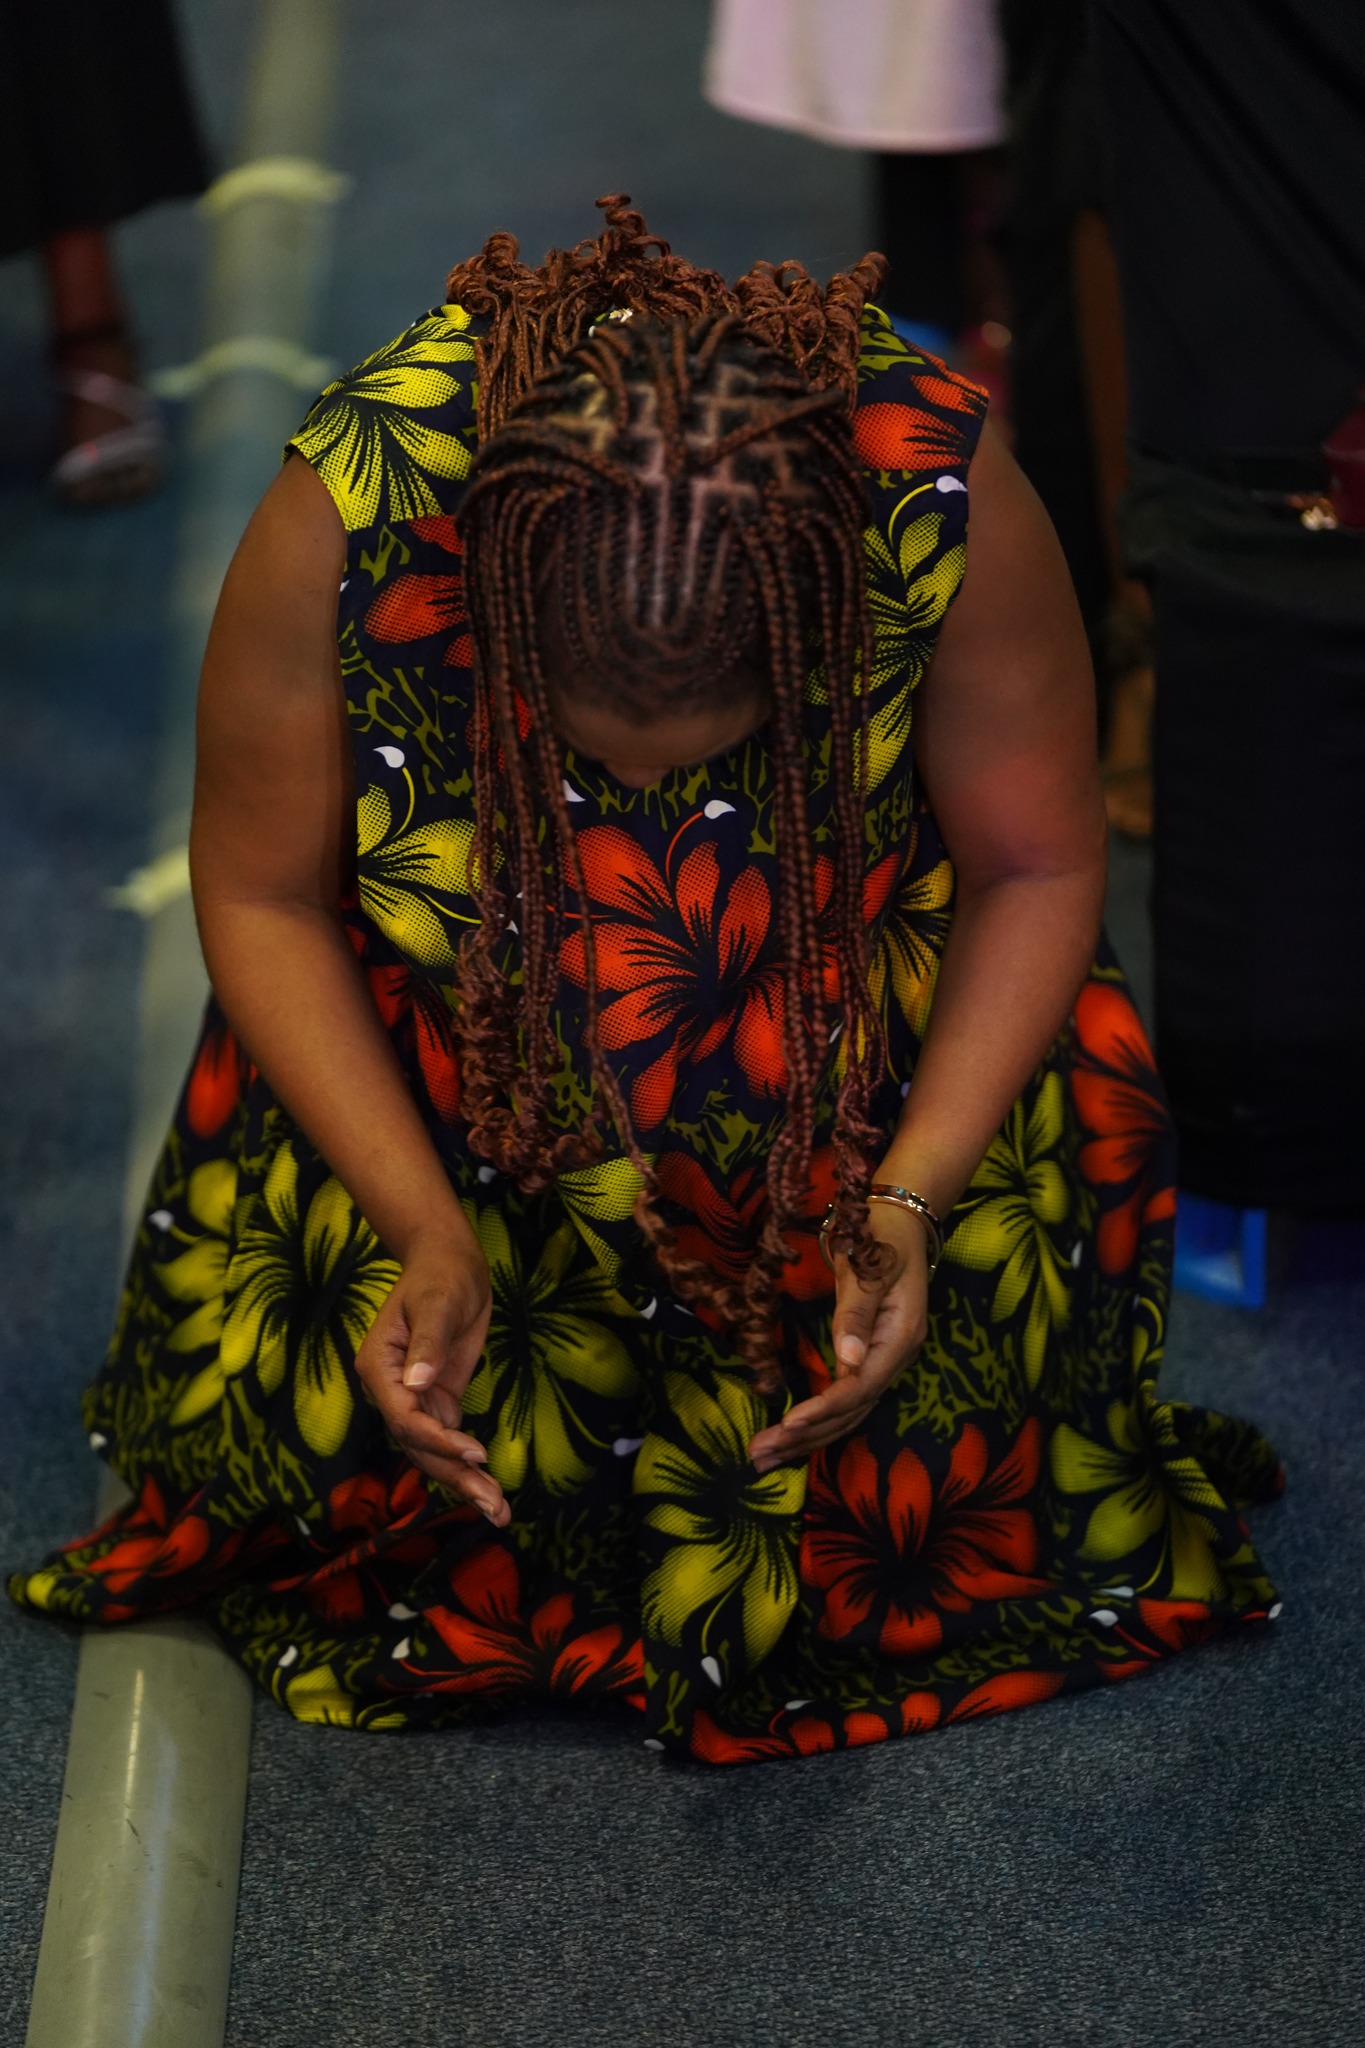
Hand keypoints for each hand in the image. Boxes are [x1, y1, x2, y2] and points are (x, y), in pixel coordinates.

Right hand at [354, 1226, 508, 1525]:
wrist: (450, 1263)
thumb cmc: (440, 1276)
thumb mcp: (436, 1302)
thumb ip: (427, 1342)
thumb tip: (416, 1384)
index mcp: (379, 1368)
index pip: (404, 1417)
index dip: (437, 1440)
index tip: (476, 1452)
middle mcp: (391, 1391)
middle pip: (418, 1445)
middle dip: (455, 1476)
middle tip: (493, 1505)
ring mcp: (413, 1399)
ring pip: (432, 1452)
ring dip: (463, 1481)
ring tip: (499, 1512)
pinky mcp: (436, 1400)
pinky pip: (447, 1442)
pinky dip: (466, 1465)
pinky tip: (491, 1491)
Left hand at [748, 1204, 928, 1471]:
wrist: (901, 1223)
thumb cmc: (881, 1237)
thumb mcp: (870, 1268)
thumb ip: (857, 1315)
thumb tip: (847, 1362)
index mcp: (899, 1339)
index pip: (859, 1387)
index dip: (824, 1408)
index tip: (787, 1423)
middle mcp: (895, 1360)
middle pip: (851, 1412)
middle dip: (806, 1436)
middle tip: (760, 1455)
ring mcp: (884, 1363)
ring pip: (848, 1413)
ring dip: (808, 1438)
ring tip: (764, 1458)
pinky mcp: (871, 1361)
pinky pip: (845, 1401)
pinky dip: (817, 1422)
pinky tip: (791, 1437)